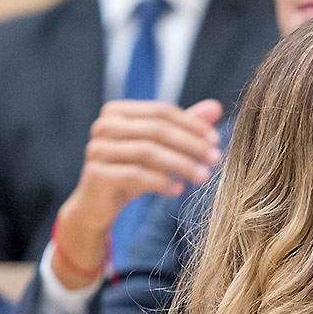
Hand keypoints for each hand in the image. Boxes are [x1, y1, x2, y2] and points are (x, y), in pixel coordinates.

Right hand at [50, 99, 221, 287]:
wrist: (98, 206)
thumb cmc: (130, 171)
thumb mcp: (158, 149)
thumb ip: (183, 127)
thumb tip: (216, 107)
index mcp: (117, 111)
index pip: (161, 111)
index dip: (191, 124)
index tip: (215, 140)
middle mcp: (103, 126)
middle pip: (156, 130)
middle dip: (190, 144)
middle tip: (215, 159)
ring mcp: (97, 149)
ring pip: (147, 152)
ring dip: (180, 164)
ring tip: (202, 176)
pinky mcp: (96, 174)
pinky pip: (135, 175)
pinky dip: (160, 182)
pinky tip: (178, 189)